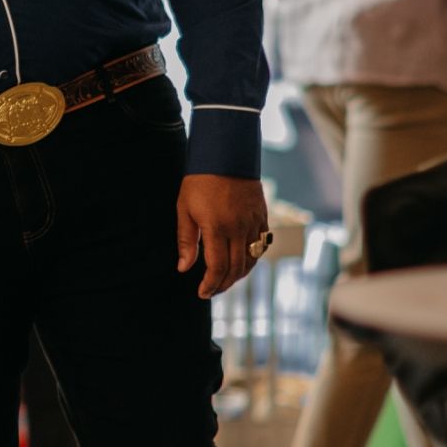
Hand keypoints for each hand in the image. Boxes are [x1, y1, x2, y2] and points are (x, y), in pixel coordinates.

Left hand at [176, 174, 269, 299]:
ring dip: (238, 275)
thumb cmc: (200, 180)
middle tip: (211, 290)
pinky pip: (261, 246)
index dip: (210, 285)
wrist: (226, 153)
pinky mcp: (263, 216)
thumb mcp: (184, 209)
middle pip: (235, 269)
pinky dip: (252, 259)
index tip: (202, 293)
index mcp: (217, 228)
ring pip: (251, 260)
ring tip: (225, 280)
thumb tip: (184, 268)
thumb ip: (186, 241)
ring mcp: (254, 223)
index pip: (217, 268)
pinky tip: (241, 262)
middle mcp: (239, 229)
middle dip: (223, 284)